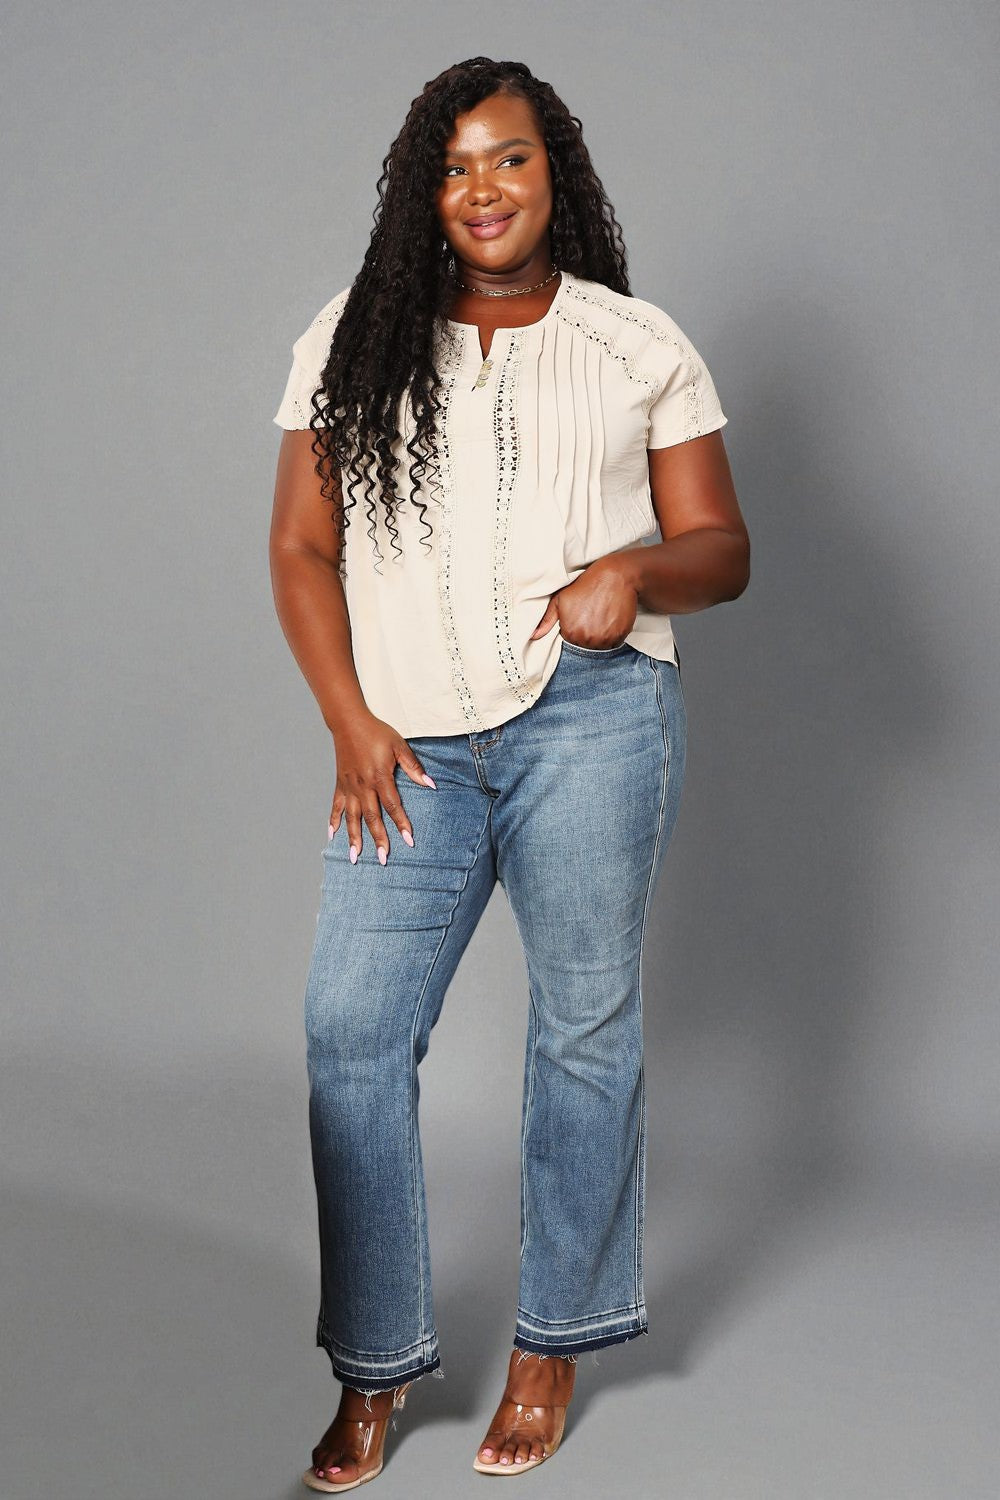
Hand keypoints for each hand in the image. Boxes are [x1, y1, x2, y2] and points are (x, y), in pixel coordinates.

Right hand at [327, 709, 435, 865]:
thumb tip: (431, 784)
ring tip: (355, 857)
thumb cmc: (376, 732)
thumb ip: (413, 767)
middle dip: (379, 839)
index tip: (409, 841)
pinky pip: (335, 806)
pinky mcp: (340, 784)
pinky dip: (333, 822)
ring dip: (354, 838)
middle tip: (384, 859)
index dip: (402, 824)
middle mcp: (363, 785)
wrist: (348, 721)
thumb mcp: (399, 746)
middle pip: (372, 817)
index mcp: (379, 777)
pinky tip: (333, 836)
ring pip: (352, 817)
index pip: (393, 805)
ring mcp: (349, 786)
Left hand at [529, 554, 638, 648]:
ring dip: (600, 637)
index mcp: (570, 632)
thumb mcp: (560, 599)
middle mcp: (587, 638)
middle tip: (592, 616)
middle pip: (585, 647)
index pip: (570, 642)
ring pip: (600, 647)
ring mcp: (604, 638)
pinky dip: (613, 635)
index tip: (581, 618)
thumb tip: (533, 636)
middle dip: (587, 635)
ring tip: (602, 618)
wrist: (614, 575)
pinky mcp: (620, 635)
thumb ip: (546, 620)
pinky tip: (611, 619)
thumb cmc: (586, 585)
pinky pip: (615, 644)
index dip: (574, 630)